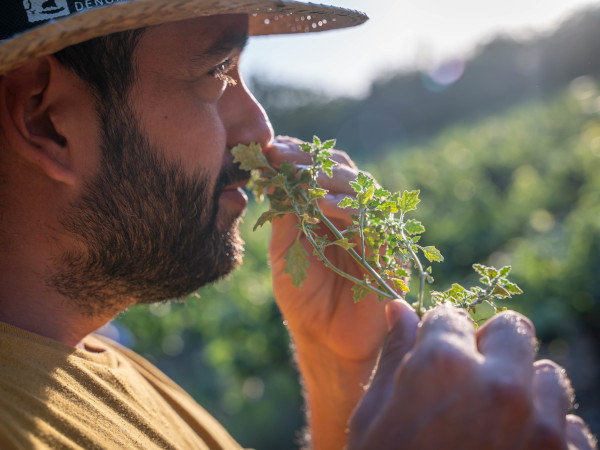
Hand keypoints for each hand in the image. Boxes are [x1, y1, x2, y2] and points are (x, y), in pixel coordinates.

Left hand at [265, 136, 387, 365]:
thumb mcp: (285, 251)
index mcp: (327, 209)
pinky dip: (352, 209)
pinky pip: (374, 221)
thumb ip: (284, 216)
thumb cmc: (304, 295)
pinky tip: (327, 205)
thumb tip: (272, 176)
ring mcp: (372, 227)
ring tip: (302, 177)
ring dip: (330, 179)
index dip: (296, 156)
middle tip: (282, 155)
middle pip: (340, 171)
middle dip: (310, 161)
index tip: (270, 149)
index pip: (318, 170)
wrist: (327, 338)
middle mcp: (352, 212)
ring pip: (360, 189)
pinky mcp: (389, 248)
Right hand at [348, 302, 597, 449]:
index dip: (439, 335)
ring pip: (550, 376)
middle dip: (491, 345)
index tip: (436, 355)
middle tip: (470, 379)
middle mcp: (500, 385)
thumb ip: (394, 355)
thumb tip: (398, 308)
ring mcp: (542, 428)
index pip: (451, 316)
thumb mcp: (374, 417)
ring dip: (524, 390)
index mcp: (442, 365)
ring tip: (495, 423)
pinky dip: (549, 433)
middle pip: (513, 329)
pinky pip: (573, 427)